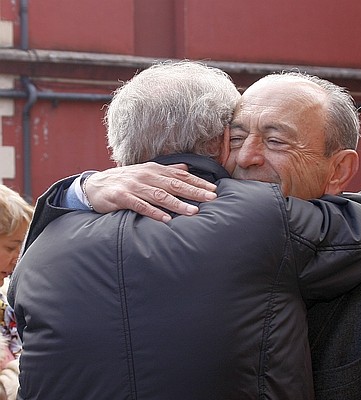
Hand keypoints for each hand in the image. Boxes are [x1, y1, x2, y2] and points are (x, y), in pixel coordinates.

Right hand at [85, 162, 216, 221]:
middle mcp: (146, 175)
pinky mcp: (122, 197)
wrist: (95, 186)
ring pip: (160, 195)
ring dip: (178, 204)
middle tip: (211, 199)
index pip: (181, 175)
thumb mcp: (146, 172)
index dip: (198, 182)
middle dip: (194, 191)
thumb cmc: (125, 181)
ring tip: (193, 211)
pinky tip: (166, 220)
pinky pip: (140, 205)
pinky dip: (154, 212)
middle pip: (174, 184)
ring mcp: (134, 186)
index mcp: (154, 169)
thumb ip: (167, 171)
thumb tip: (186, 167)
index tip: (214, 190)